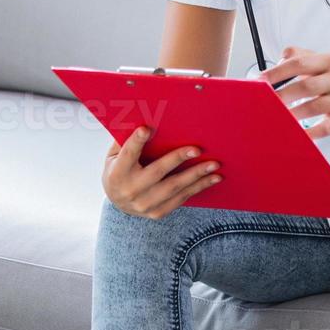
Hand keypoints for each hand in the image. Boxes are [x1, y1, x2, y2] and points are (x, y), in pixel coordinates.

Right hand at [101, 126, 222, 218]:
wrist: (118, 203)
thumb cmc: (120, 170)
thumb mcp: (115, 156)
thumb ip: (126, 140)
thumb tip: (144, 118)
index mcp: (117, 173)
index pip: (127, 155)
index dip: (136, 142)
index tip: (146, 128)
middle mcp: (130, 190)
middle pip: (157, 172)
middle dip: (178, 159)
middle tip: (197, 149)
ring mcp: (144, 204)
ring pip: (174, 187)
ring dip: (197, 175)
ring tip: (214, 165)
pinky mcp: (158, 212)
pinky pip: (181, 198)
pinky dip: (199, 187)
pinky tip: (213, 178)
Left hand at [261, 46, 329, 139]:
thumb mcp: (319, 63)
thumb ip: (298, 56)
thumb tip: (277, 62)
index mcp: (328, 61)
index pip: (299, 63)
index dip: (277, 72)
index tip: (260, 81)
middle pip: (306, 86)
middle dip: (283, 95)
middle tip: (264, 102)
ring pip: (315, 107)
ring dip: (293, 114)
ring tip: (277, 118)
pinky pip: (326, 127)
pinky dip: (311, 132)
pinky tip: (299, 135)